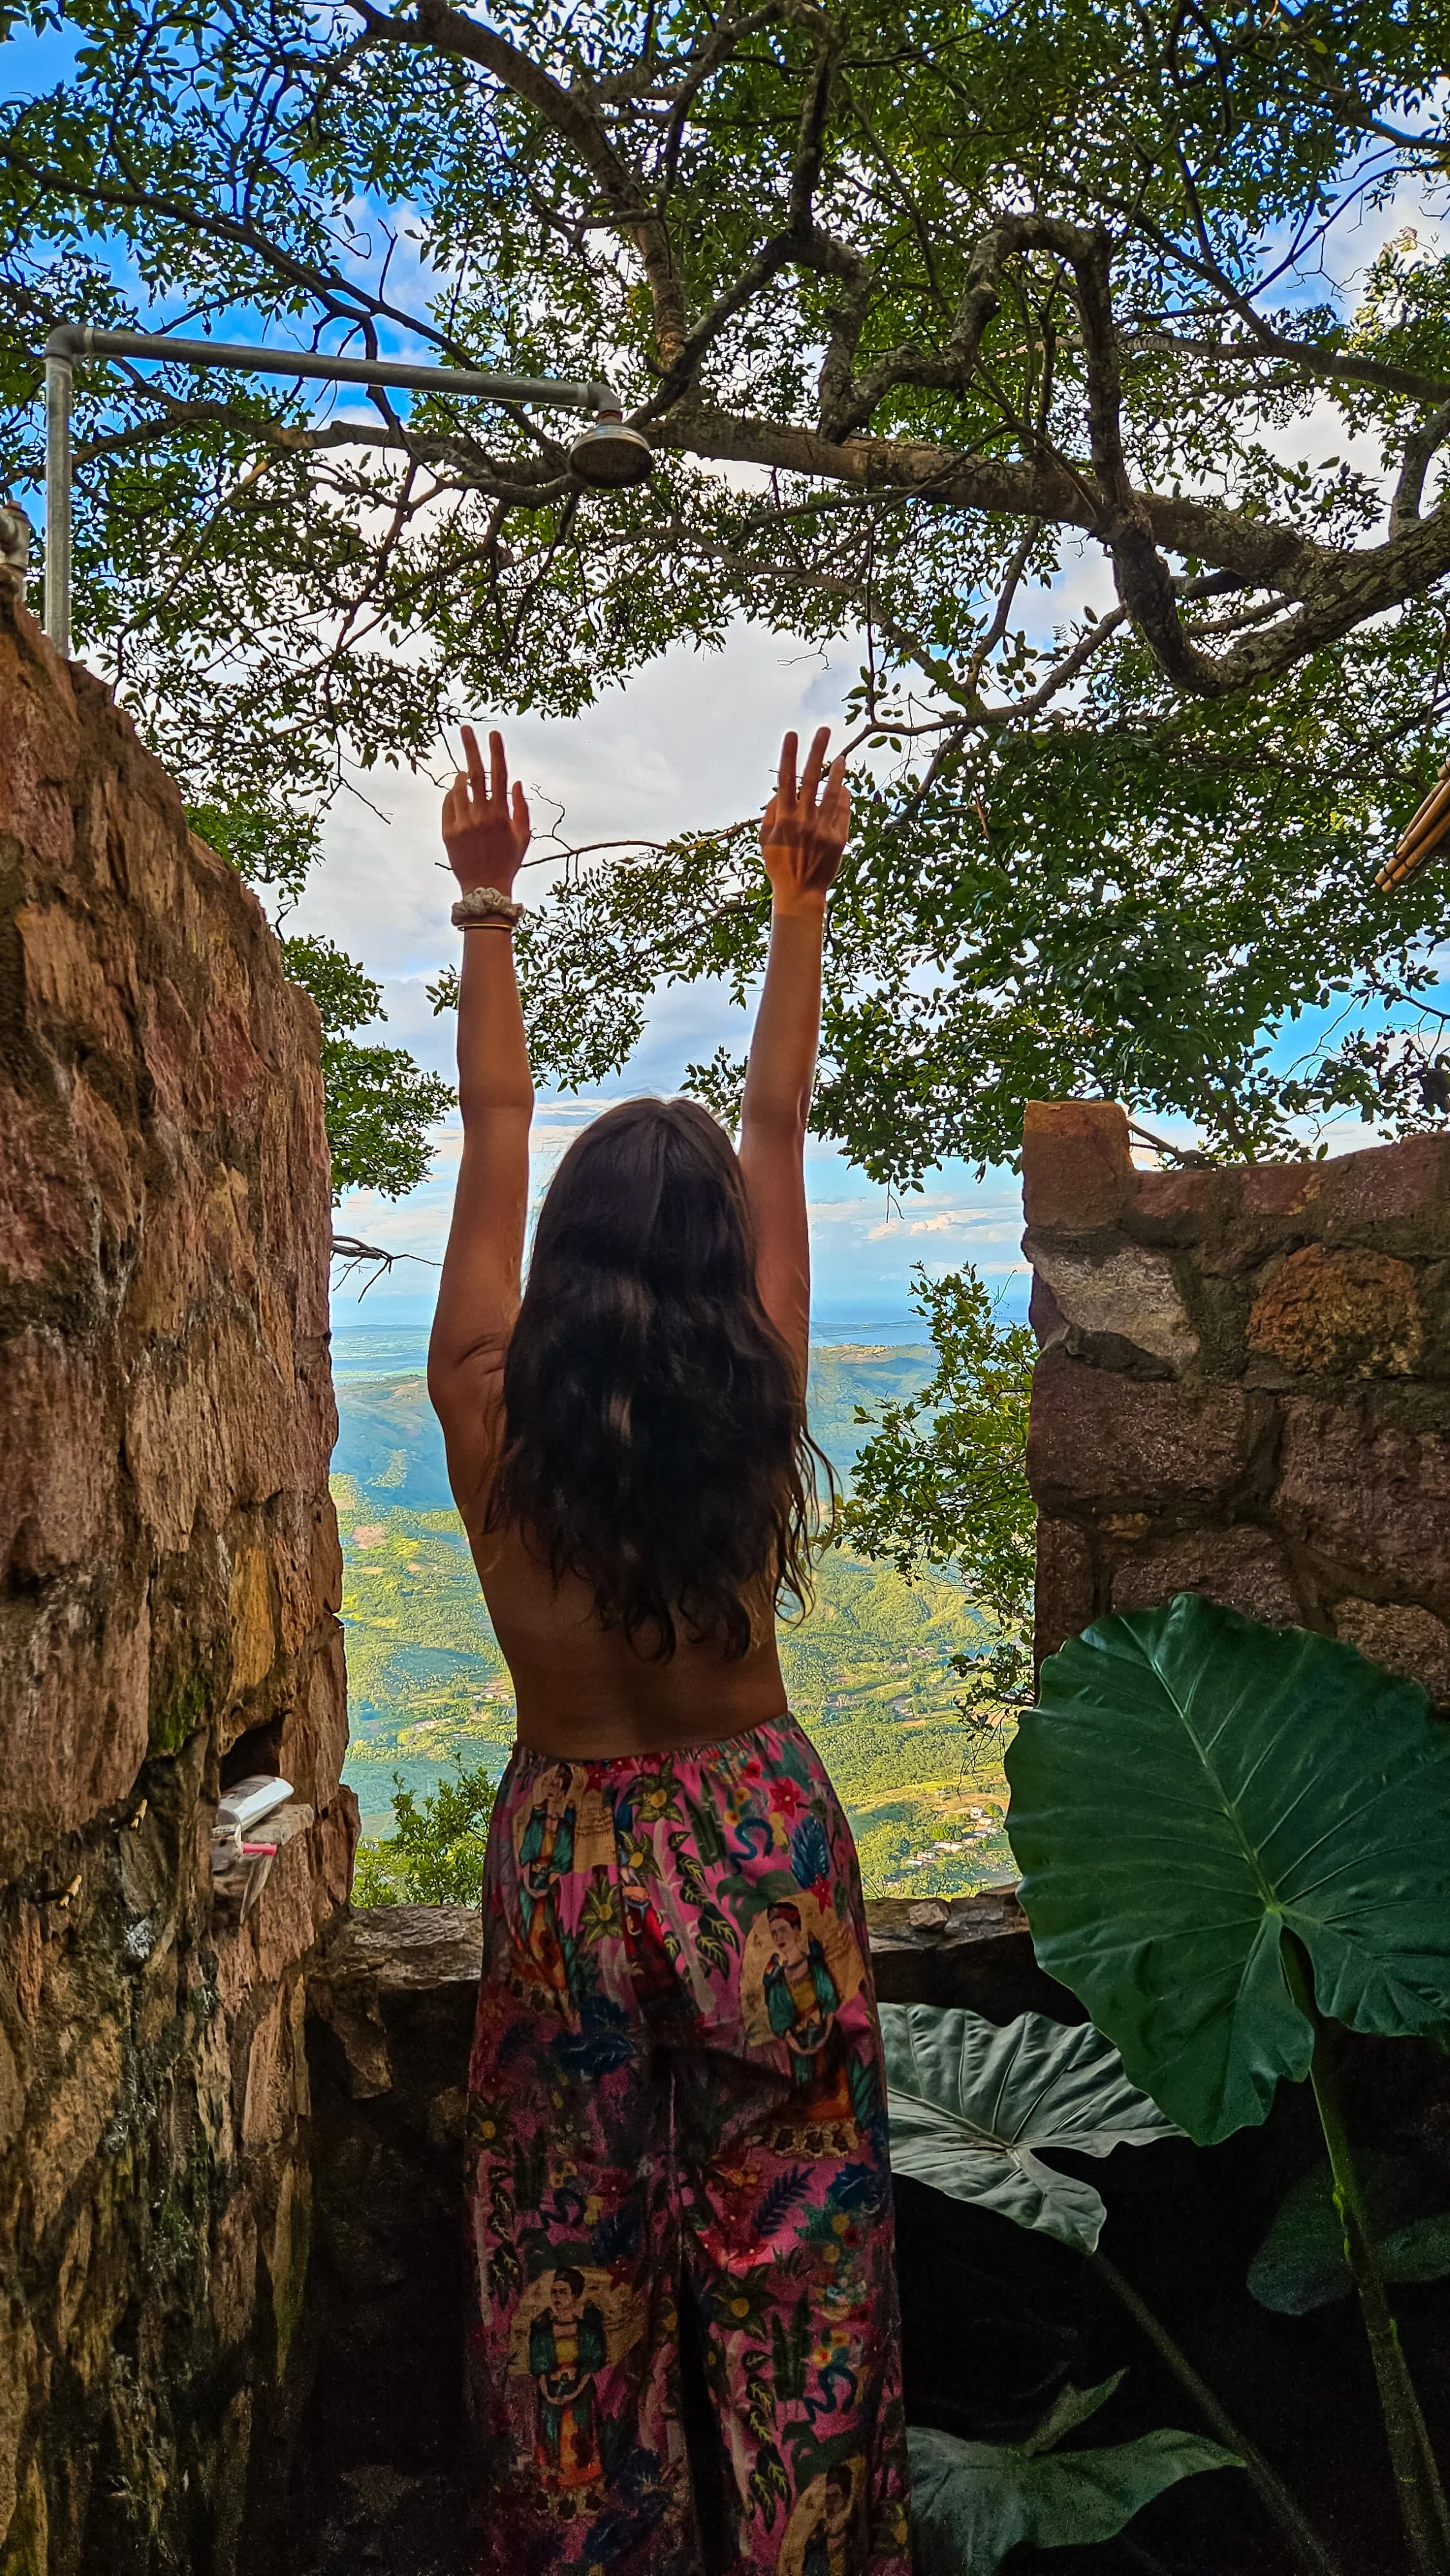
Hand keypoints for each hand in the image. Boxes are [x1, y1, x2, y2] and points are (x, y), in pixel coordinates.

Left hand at [442, 725, 530, 891]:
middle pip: (474, 773)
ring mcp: (462, 823)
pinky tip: (458, 798)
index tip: (493, 733)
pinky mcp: (448, 832)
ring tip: (466, 778)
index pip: (499, 775)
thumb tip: (516, 781)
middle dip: (470, 748)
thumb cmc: (508, 861)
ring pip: (458, 788)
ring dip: (461, 778)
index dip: (496, 752)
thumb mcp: (523, 836)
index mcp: (501, 815)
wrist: (485, 888)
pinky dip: (453, 796)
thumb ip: (521, 808)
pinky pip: (448, 804)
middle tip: (464, 728)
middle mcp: (481, 816)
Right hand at [760, 726, 848, 914]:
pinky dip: (844, 797)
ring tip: (842, 757)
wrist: (800, 893)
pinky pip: (843, 811)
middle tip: (824, 730)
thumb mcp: (764, 840)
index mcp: (783, 818)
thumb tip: (779, 793)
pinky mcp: (838, 838)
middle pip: (812, 778)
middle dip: (817, 751)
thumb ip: (770, 814)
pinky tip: (844, 786)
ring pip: (833, 792)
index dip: (788, 755)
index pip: (786, 779)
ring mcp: (823, 829)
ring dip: (837, 772)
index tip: (792, 734)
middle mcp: (804, 820)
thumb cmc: (779, 865)